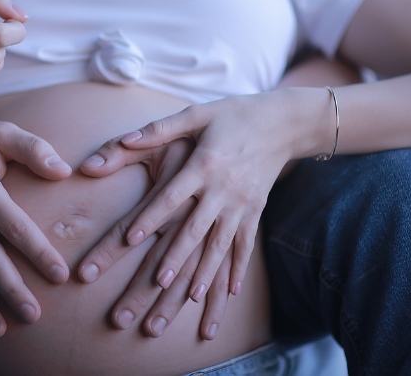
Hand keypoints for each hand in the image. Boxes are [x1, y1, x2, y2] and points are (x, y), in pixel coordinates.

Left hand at [80, 91, 323, 338]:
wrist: (283, 121)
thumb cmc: (233, 115)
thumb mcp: (197, 114)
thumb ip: (160, 129)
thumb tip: (126, 138)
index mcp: (204, 164)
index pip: (172, 196)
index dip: (151, 216)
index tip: (131, 237)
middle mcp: (223, 187)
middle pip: (196, 228)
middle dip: (177, 257)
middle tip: (158, 283)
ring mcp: (243, 202)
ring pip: (221, 243)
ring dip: (207, 271)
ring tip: (192, 297)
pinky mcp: (256, 210)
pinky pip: (246, 244)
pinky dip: (239, 268)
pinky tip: (233, 292)